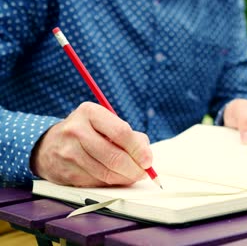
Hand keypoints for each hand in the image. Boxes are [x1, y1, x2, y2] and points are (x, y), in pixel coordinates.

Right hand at [31, 102, 151, 186]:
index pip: (121, 132)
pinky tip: (112, 177)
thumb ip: (131, 137)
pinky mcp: (65, 172)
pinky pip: (95, 183)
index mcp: (90, 112)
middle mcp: (76, 130)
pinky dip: (109, 183)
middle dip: (134, 169)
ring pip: (105, 173)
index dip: (138, 150)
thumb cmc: (89, 132)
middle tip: (142, 173)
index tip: (148, 161)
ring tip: (130, 175)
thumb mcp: (107, 123)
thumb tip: (146, 157)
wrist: (49, 144)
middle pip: (114, 156)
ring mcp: (68, 152)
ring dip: (124, 178)